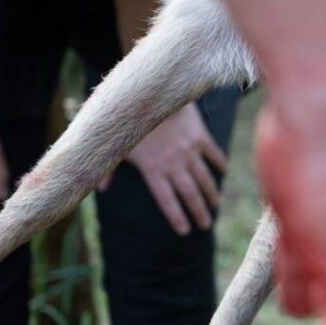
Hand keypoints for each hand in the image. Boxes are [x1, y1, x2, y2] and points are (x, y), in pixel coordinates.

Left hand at [101, 103, 227, 234]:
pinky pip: (213, 153)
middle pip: (190, 194)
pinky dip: (219, 163)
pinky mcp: (200, 135)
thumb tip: (102, 190)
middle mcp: (173, 164)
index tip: (184, 231)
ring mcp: (189, 150)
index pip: (167, 201)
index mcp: (153, 170)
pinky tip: (223, 172)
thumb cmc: (128, 120)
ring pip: (204, 178)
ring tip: (215, 205)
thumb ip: (109, 171)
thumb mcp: (115, 147)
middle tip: (206, 225)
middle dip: (199, 212)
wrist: (149, 93)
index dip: (176, 217)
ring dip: (210, 194)